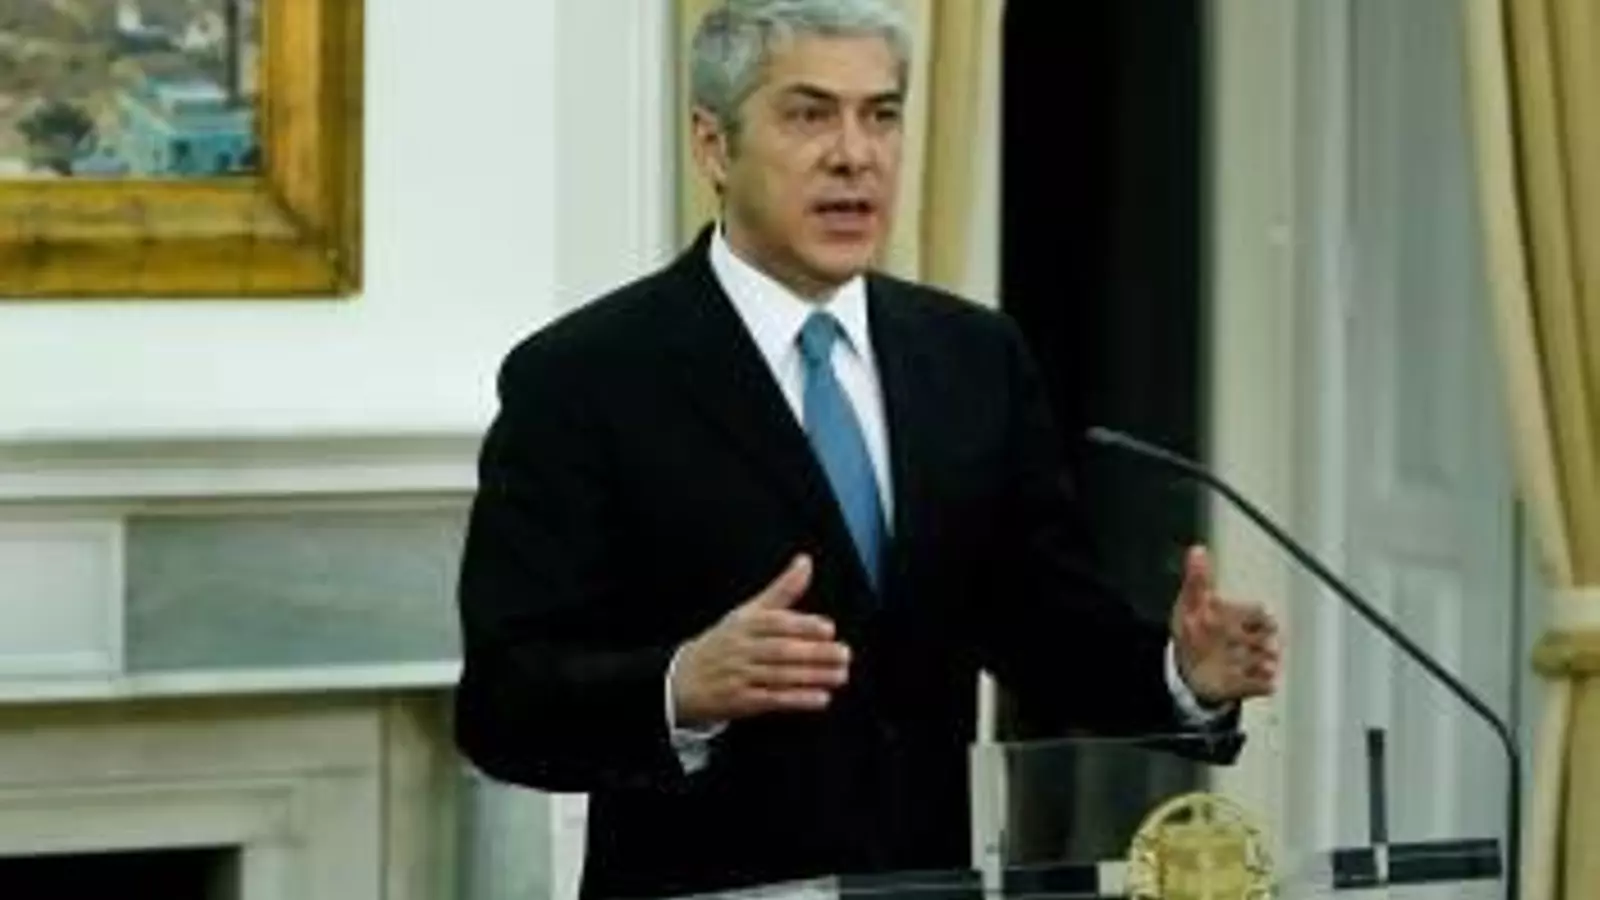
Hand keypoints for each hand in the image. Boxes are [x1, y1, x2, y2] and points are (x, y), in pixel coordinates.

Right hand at [671, 554, 850, 726]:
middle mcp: (741, 648)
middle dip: (814, 654)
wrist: (683, 679)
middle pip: (780, 651)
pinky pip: (772, 700)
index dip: (802, 626)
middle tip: (844, 655)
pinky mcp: (740, 701)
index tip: (828, 629)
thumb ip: (782, 590)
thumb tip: (806, 561)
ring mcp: (739, 676)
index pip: (775, 623)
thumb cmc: (724, 642)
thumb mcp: (748, 612)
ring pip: (779, 675)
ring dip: (812, 677)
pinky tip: (821, 698)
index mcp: (745, 624)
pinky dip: (797, 699)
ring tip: (840, 675)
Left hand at [1170, 545, 1281, 705]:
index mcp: (1244, 617)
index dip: (1254, 616)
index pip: (1264, 613)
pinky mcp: (1250, 684)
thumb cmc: (1194, 630)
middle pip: (1271, 639)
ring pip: (1270, 662)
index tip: (1234, 618)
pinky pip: (1266, 685)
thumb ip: (1197, 578)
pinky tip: (1246, 677)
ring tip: (1238, 659)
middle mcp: (1254, 640)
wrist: (1186, 667)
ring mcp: (1253, 663)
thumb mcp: (1191, 604)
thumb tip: (1197, 549)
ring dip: (1259, 661)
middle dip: (1258, 641)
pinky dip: (1260, 683)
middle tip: (1235, 641)